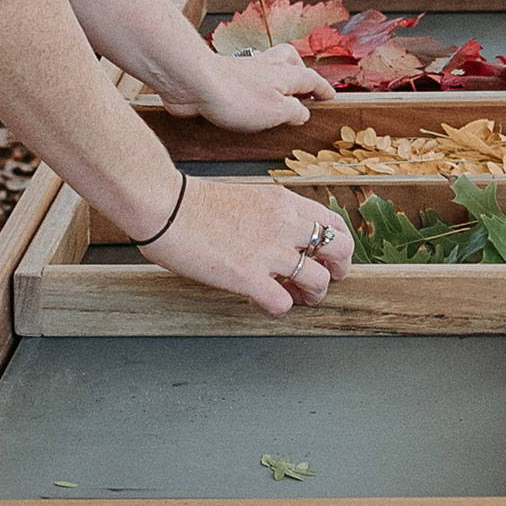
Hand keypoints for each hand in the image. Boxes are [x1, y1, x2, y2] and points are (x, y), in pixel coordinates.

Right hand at [141, 176, 354, 315]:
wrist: (164, 205)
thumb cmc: (194, 203)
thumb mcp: (250, 196)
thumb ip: (274, 215)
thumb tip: (284, 237)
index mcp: (285, 202)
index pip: (334, 221)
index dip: (338, 244)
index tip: (329, 257)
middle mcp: (285, 224)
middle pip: (340, 249)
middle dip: (338, 270)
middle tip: (324, 280)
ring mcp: (269, 251)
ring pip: (319, 280)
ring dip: (312, 295)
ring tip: (297, 297)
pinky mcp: (247, 276)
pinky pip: (283, 303)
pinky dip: (279, 308)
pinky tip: (264, 302)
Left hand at [160, 43, 335, 131]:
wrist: (195, 83)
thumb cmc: (236, 96)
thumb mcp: (278, 111)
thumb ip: (295, 112)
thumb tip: (302, 113)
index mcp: (285, 75)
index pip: (311, 79)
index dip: (322, 89)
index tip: (330, 96)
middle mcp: (267, 68)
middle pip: (290, 60)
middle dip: (300, 70)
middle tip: (302, 86)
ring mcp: (244, 70)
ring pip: (267, 66)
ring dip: (275, 76)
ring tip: (276, 95)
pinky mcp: (224, 78)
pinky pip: (244, 78)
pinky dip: (251, 87)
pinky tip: (247, 103)